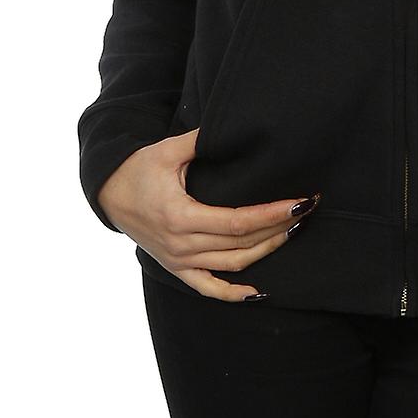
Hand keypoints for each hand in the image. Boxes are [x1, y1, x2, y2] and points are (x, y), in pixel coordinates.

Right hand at [97, 127, 318, 299]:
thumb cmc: (139, 168)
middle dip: (278, 227)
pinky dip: (234, 294)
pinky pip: (208, 288)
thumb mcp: (167, 150)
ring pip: (233, 265)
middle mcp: (182, 244)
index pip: (237, 221)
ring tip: (294, 231)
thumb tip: (233, 124)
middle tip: (308, 209)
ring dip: (266, 251)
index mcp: (181, 216)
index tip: (299, 202)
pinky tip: (259, 293)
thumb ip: (199, 139)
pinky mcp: (176, 269)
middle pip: (241, 243)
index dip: (271, 214)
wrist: (109, 194)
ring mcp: (179, 261)